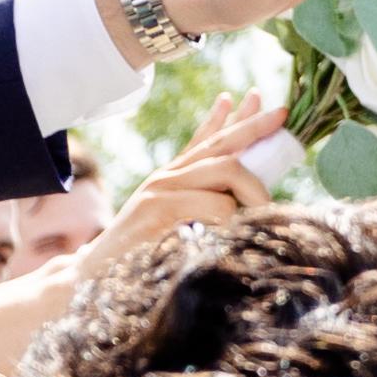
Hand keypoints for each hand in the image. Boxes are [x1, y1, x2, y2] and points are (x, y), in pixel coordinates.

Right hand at [74, 94, 281, 280]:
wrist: (93, 276)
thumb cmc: (140, 260)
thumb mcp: (177, 230)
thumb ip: (204, 213)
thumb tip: (243, 214)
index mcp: (173, 179)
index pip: (208, 139)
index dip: (237, 119)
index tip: (262, 100)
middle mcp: (167, 177)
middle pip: (222, 144)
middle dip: (255, 128)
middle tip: (283, 117)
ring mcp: (161, 189)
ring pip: (225, 170)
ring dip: (253, 190)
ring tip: (266, 210)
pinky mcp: (159, 209)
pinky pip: (212, 203)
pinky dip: (232, 216)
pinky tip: (238, 229)